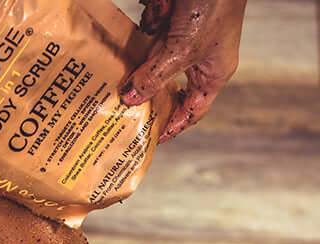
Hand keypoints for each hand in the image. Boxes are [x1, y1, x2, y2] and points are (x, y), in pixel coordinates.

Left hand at [121, 0, 246, 141]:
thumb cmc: (213, 4)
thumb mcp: (181, 50)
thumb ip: (155, 76)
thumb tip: (132, 98)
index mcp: (213, 72)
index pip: (192, 111)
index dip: (173, 126)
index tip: (151, 138)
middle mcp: (199, 57)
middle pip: (168, 87)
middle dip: (148, 96)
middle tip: (126, 114)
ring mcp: (184, 37)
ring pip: (154, 60)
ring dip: (142, 63)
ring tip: (120, 84)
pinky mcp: (171, 18)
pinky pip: (151, 32)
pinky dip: (146, 30)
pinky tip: (140, 35)